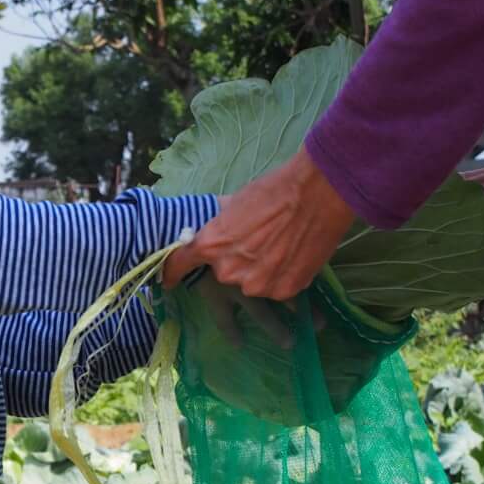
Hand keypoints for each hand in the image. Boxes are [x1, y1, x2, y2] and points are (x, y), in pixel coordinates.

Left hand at [163, 149, 353, 300]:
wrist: (317, 193)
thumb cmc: (274, 191)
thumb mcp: (233, 204)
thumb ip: (217, 227)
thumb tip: (207, 234)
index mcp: (210, 246)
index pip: (179, 264)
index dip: (171, 272)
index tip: (166, 280)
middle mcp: (229, 271)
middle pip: (223, 275)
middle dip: (235, 263)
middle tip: (256, 244)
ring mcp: (257, 285)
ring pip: (252, 284)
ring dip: (261, 272)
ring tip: (280, 251)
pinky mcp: (284, 291)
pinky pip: (277, 288)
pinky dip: (283, 278)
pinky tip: (295, 260)